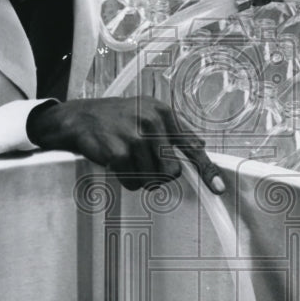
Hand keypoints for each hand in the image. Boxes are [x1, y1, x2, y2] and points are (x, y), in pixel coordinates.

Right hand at [27, 96, 225, 193]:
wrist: (80, 117)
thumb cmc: (117, 117)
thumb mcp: (148, 112)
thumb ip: (174, 130)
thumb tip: (200, 145)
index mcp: (163, 113)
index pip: (191, 147)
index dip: (207, 170)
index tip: (219, 188)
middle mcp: (151, 122)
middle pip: (172, 172)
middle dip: (159, 175)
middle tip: (143, 163)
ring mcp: (134, 137)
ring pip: (152, 180)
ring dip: (139, 177)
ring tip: (127, 159)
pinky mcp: (118, 152)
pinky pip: (132, 183)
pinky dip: (125, 180)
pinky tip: (116, 163)